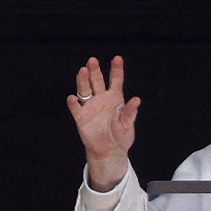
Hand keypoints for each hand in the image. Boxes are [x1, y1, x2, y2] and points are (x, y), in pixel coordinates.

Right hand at [66, 56, 141, 191]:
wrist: (109, 151)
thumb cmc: (120, 137)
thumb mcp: (128, 125)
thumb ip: (130, 112)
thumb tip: (137, 100)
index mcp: (115, 98)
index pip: (116, 80)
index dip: (116, 69)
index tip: (118, 59)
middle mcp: (101, 99)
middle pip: (97, 81)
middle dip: (95, 70)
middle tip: (93, 60)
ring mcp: (90, 107)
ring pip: (85, 89)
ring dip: (83, 80)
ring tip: (82, 71)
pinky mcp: (81, 117)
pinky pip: (76, 108)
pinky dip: (73, 103)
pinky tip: (72, 98)